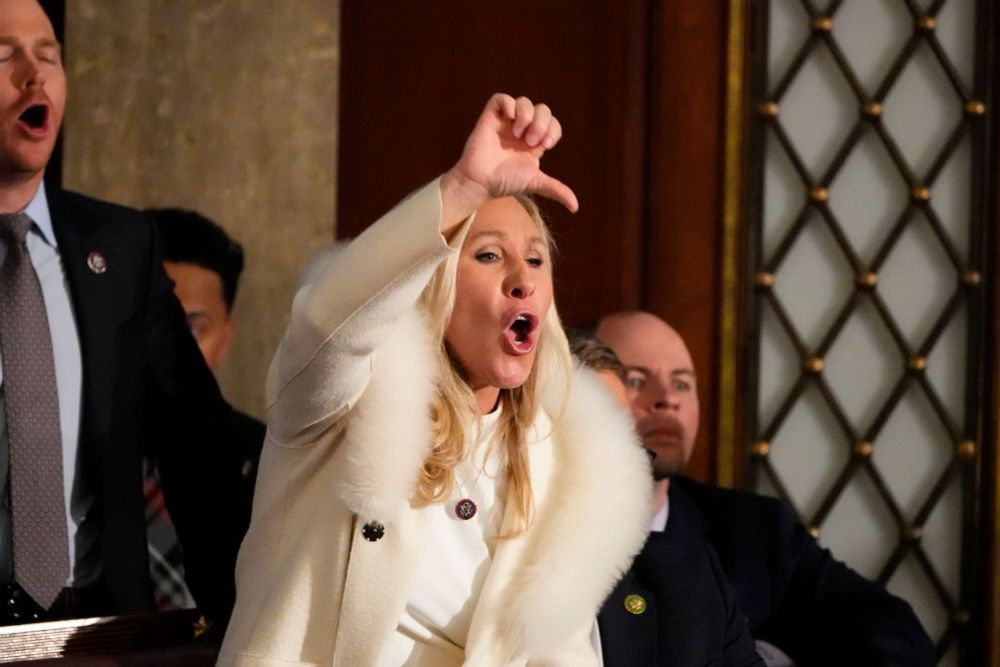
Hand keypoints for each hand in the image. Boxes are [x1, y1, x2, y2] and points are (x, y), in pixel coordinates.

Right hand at [440, 94, 577, 227]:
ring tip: (519, 134)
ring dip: (527, 116)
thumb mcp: (535, 183)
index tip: (545, 145)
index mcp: (534, 141)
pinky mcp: (490, 118)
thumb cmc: (505, 183)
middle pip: (542, 109)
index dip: (553, 129)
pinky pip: (501, 98)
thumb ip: (556, 190)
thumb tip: (576, 207)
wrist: (481, 182)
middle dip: (541, 123)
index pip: (553, 123)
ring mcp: (506, 122)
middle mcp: (522, 129)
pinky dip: (509, 104)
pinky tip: (508, 120)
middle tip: (531, 141)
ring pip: (524, 102)